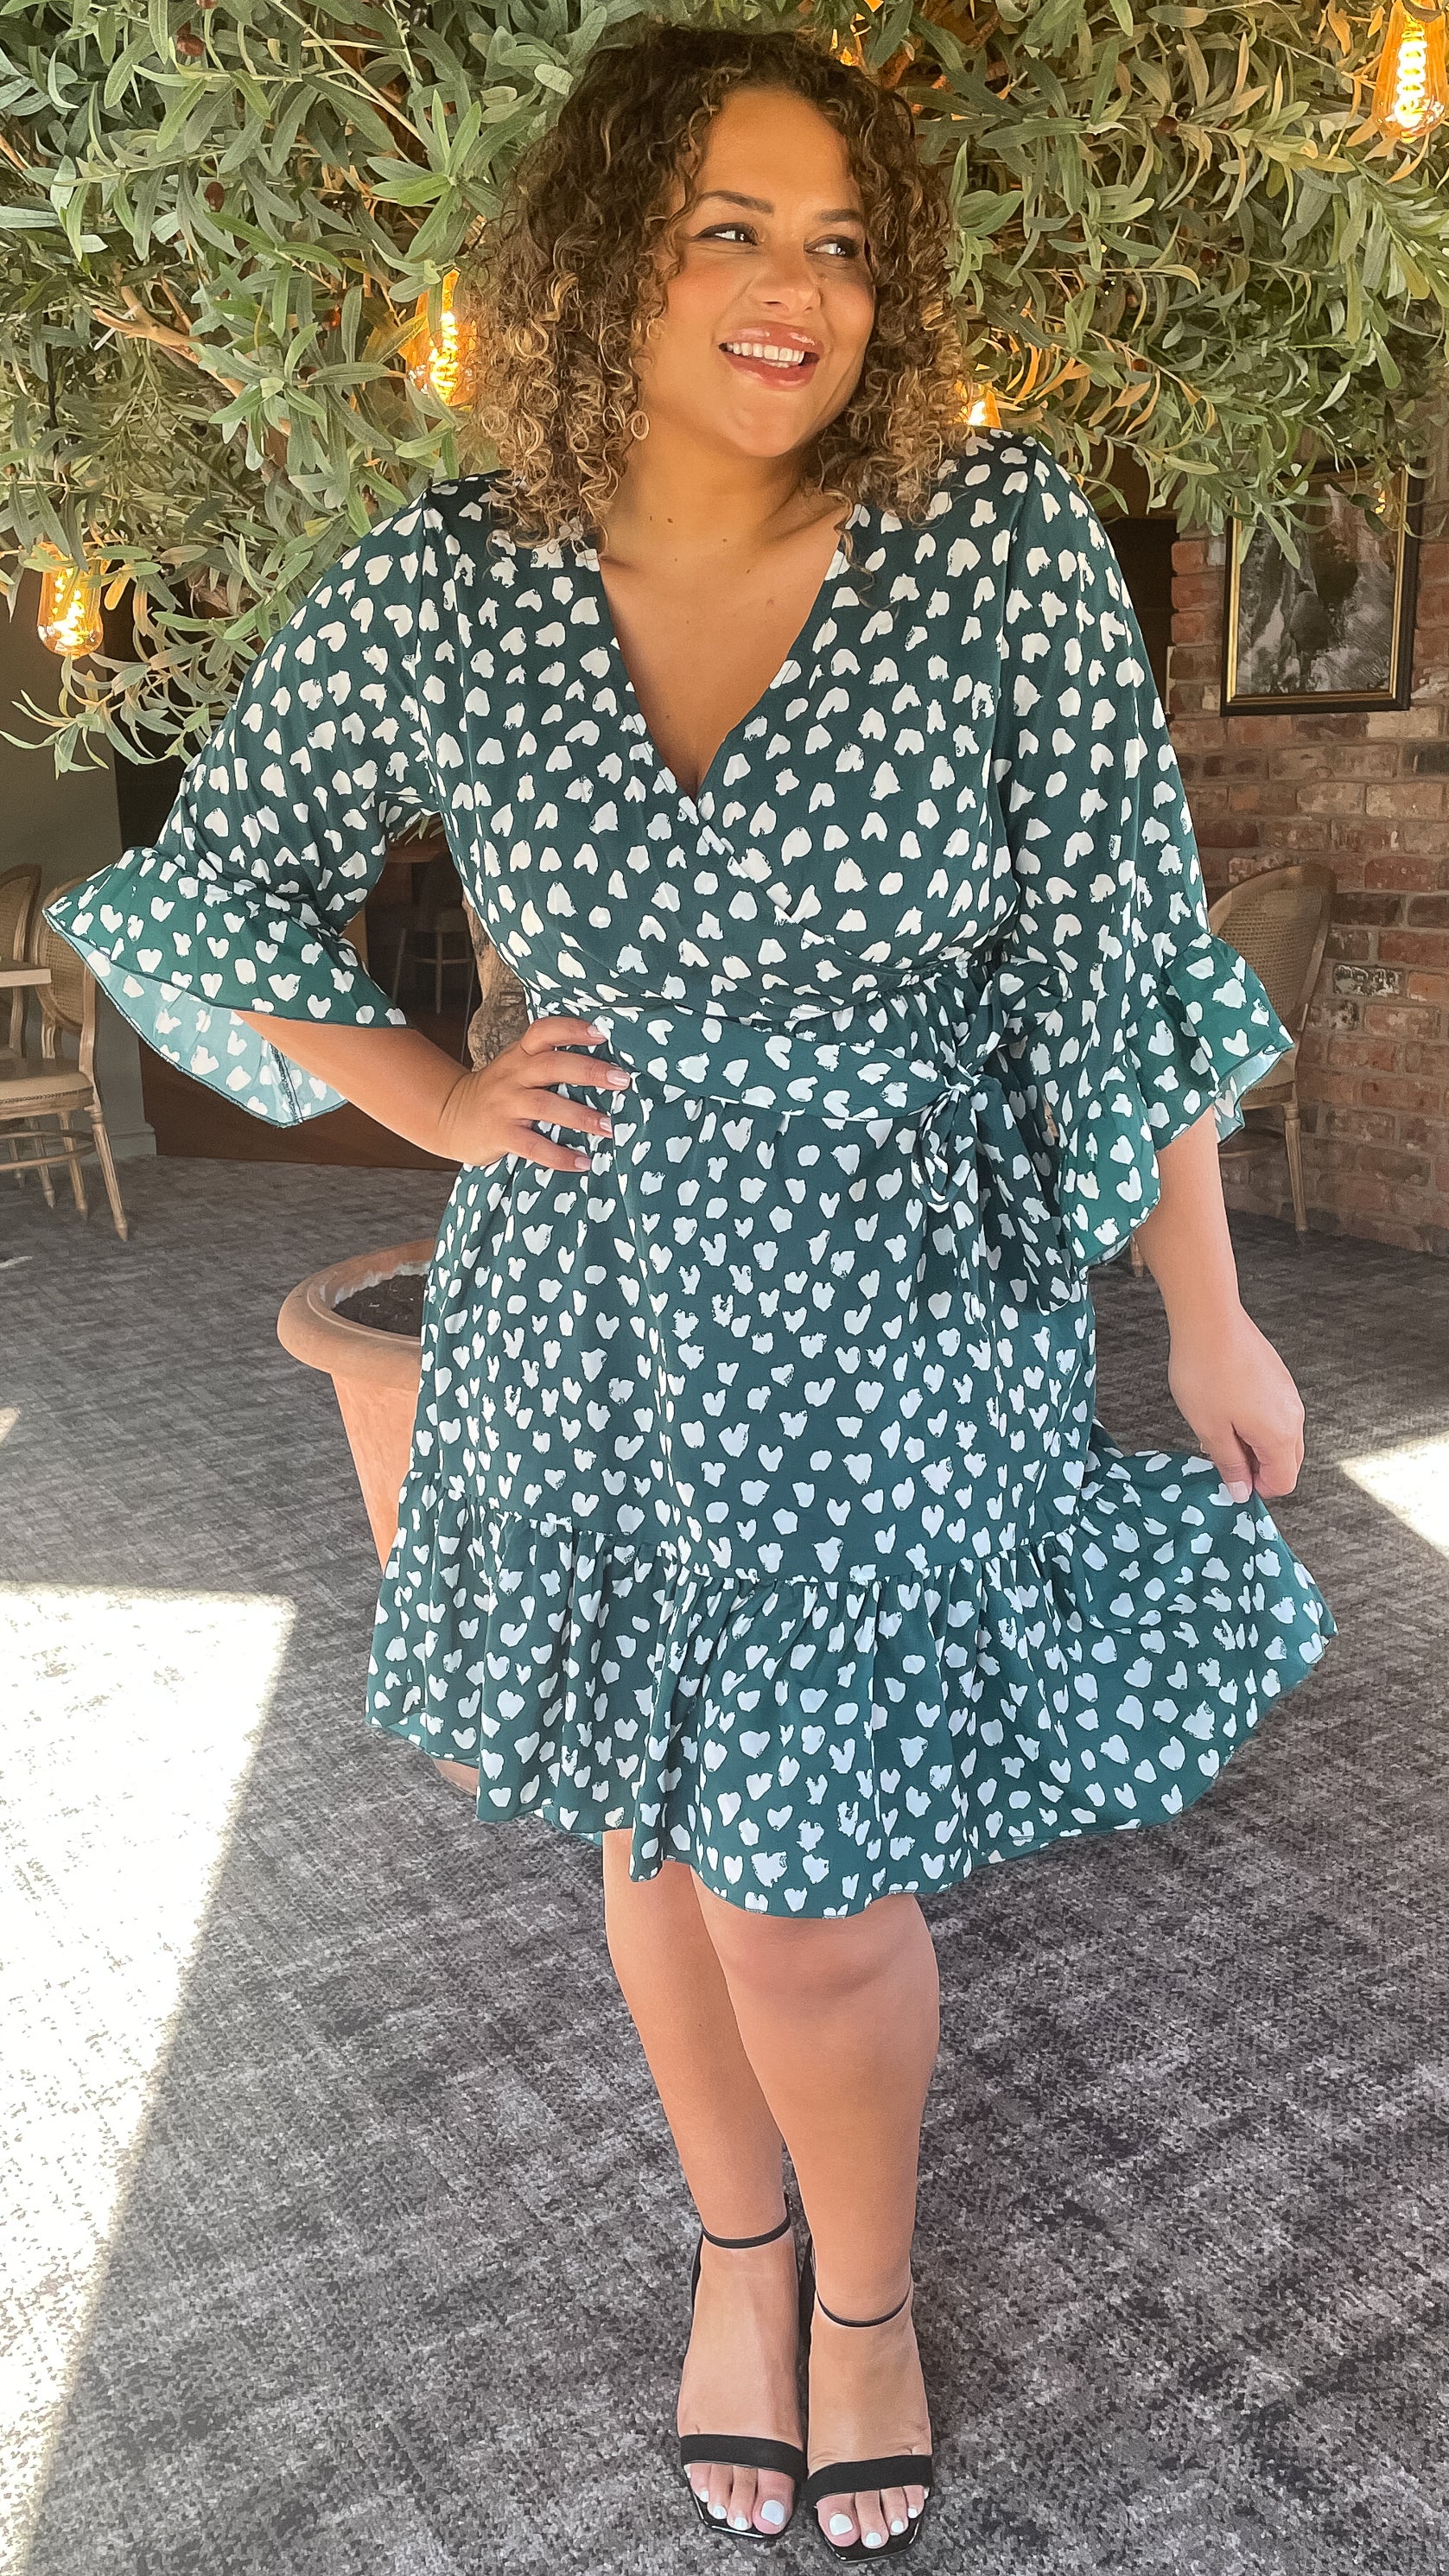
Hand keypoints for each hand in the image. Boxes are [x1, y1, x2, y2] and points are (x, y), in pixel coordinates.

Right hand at [434, 1013, 632, 1171]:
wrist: (450, 1117)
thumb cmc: (499, 1092)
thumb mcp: (517, 1067)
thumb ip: (549, 1061)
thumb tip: (604, 1067)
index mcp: (520, 1055)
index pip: (544, 1032)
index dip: (571, 1029)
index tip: (602, 1033)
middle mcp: (514, 1076)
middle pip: (552, 1065)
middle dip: (589, 1071)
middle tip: (622, 1081)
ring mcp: (505, 1105)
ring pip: (545, 1105)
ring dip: (580, 1116)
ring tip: (609, 1127)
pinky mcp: (500, 1134)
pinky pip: (532, 1146)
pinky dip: (558, 1156)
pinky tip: (582, 1162)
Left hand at [1166, 1302, 1304, 1502]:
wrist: (1210, 1321)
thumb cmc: (1206, 1374)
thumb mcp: (1210, 1429)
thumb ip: (1230, 1465)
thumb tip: (1242, 1492)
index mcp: (1280, 1435)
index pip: (1284, 1481)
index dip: (1257, 1489)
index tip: (1230, 1481)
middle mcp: (1294, 1416)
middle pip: (1288, 1461)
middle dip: (1259, 1469)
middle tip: (1223, 1458)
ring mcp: (1288, 1394)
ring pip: (1282, 1436)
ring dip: (1256, 1445)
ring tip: (1219, 1431)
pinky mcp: (1279, 1378)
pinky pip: (1276, 1414)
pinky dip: (1257, 1423)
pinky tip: (1226, 1411)